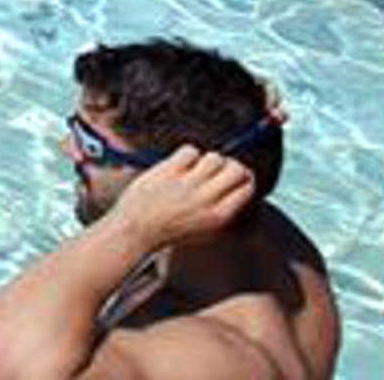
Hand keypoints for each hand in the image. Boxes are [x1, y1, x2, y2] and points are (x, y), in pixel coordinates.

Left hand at [109, 146, 256, 249]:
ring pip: (214, 157)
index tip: (237, 176)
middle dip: (232, 165)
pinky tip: (181, 164)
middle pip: (236, 169)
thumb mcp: (206, 231)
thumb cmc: (170, 231)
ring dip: (209, 159)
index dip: (244, 178)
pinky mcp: (169, 171)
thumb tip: (236, 192)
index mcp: (219, 216)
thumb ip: (224, 214)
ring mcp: (187, 184)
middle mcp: (206, 199)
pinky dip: (188, 154)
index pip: (246, 187)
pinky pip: (190, 151)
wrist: (137, 228)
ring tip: (198, 167)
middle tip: (221, 168)